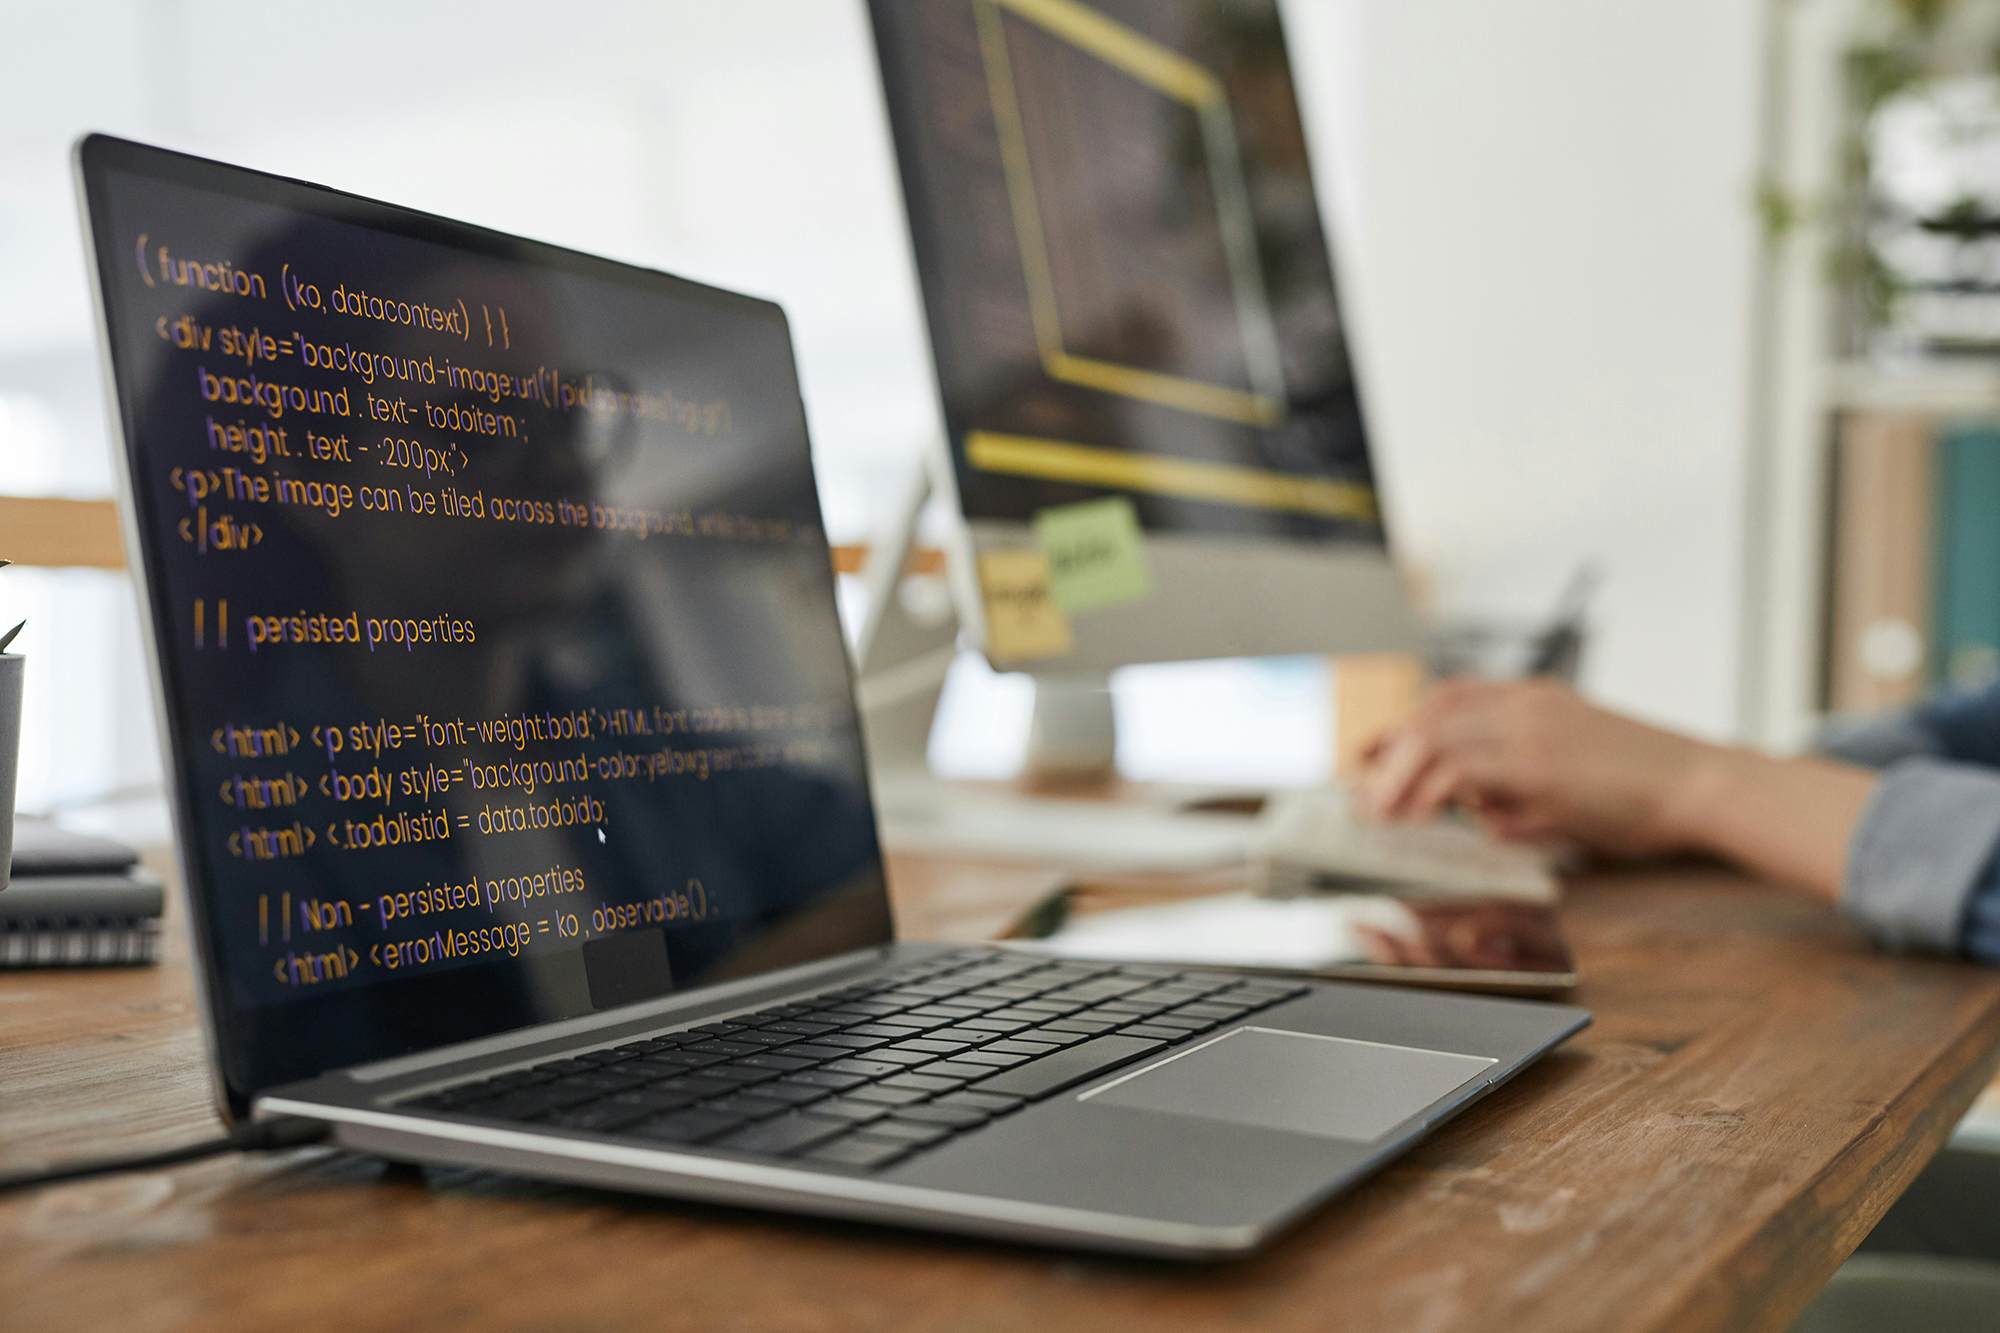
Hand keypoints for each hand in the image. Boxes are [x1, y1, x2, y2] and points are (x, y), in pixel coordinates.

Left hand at [1354, 678, 1723, 858]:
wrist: (1703, 784)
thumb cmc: (1645, 789)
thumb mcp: (1570, 776)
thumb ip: (1519, 785)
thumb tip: (1476, 810)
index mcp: (1534, 698)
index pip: (1447, 696)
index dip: (1401, 724)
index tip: (1370, 753)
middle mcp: (1526, 704)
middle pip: (1430, 712)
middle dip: (1387, 751)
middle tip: (1363, 793)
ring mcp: (1532, 730)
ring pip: (1435, 737)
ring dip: (1400, 776)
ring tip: (1383, 813)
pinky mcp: (1540, 766)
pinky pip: (1463, 770)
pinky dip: (1432, 793)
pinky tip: (1422, 818)